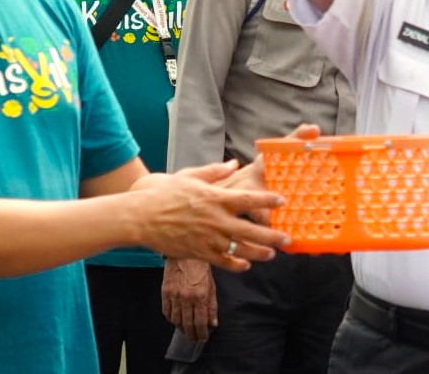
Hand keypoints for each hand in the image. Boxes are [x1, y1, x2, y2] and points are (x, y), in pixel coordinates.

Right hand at [130, 162, 288, 270]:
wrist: (141, 217)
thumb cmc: (165, 193)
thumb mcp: (191, 176)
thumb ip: (215, 171)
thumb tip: (234, 163)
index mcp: (216, 199)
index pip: (249, 200)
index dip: (268, 200)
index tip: (283, 200)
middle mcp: (216, 220)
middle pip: (252, 230)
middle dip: (272, 236)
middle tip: (287, 238)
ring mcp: (208, 239)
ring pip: (241, 250)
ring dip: (259, 253)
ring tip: (272, 254)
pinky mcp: (199, 253)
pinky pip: (223, 262)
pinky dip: (237, 265)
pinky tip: (246, 265)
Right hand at [162, 257, 216, 340]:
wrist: (185, 254)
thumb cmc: (200, 266)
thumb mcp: (211, 285)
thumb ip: (212, 305)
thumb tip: (213, 322)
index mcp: (200, 295)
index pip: (201, 321)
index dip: (202, 333)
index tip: (203, 337)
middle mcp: (186, 297)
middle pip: (188, 324)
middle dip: (192, 334)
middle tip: (194, 339)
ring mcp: (174, 295)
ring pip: (176, 320)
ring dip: (181, 328)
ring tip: (186, 332)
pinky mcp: (165, 292)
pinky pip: (166, 311)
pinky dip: (171, 319)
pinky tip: (175, 321)